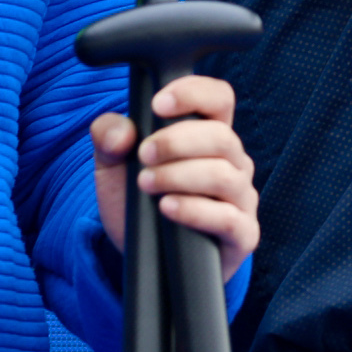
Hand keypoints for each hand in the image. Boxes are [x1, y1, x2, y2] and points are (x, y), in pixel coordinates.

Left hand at [93, 75, 259, 280]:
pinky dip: (195, 210)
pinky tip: (167, 208)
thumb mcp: (112, 168)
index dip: (194, 93)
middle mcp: (232, 162)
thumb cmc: (137, 204)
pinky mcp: (243, 234)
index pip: (219, 98)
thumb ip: (108, 139)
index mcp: (209, 136)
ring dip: (180, 176)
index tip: (158, 104)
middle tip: (143, 155)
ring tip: (147, 184)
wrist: (144, 258)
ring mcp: (241, 199)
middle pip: (222, 136)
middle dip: (176, 142)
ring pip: (225, 175)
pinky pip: (229, 218)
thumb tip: (122, 130)